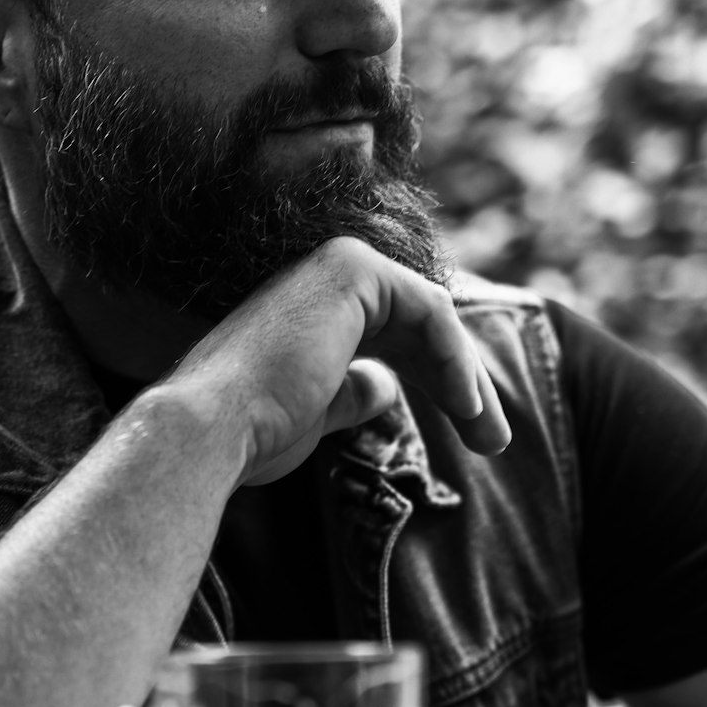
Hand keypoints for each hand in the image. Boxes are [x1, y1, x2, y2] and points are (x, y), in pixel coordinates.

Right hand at [171, 237, 510, 485]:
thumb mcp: (319, 412)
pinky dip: (456, 361)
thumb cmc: (252, 432)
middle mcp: (323, 275)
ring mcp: (337, 264)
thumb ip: (354, 393)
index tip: (471, 434)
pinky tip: (467, 407)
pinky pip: (432, 312)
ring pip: (433, 319)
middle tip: (494, 441)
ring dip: (469, 380)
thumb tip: (387, 387)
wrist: (212, 429)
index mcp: (311, 309)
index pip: (397, 337)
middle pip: (421, 328)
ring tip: (490, 437)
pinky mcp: (354, 270)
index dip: (439, 385)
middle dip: (463, 386)